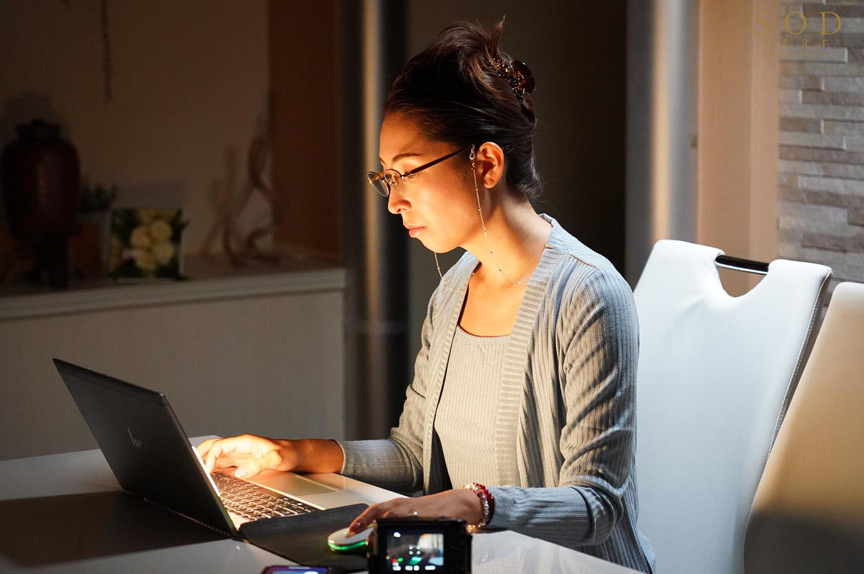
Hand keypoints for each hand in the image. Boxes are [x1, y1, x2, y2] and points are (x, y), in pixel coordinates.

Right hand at [196, 434, 297, 477]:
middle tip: (190, 468)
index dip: (209, 458)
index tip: (206, 471)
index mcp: (244, 442)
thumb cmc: (288, 454)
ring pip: (214, 455)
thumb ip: (258, 465)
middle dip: (199, 455)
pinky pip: (221, 463)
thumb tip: (240, 472)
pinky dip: (211, 468)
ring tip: (194, 473)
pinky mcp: (240, 461)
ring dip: (203, 462)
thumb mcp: (275, 460)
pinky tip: (206, 476)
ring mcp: (238, 454)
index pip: (219, 446)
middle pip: (212, 447)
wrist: (296, 455)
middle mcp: (239, 446)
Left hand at [347, 489, 482, 534]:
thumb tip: (376, 537)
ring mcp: (415, 511)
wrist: (455, 503)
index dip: (361, 519)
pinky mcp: (426, 517)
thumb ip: (395, 524)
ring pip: (393, 516)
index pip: (375, 510)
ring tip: (370, 538)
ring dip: (380, 526)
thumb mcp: (410, 514)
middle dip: (366, 522)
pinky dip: (402, 529)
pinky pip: (411, 523)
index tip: (350, 529)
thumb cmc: (432, 509)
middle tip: (354, 533)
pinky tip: (397, 536)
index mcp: (399, 504)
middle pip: (380, 512)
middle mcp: (404, 506)